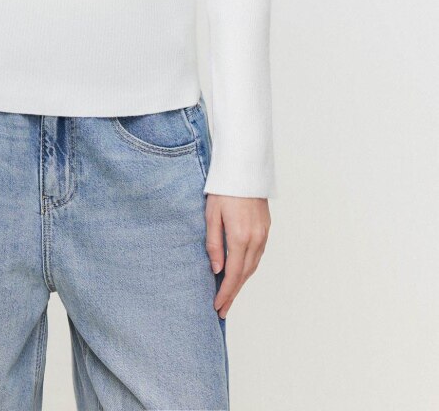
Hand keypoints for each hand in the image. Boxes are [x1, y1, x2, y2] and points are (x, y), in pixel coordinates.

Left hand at [205, 194, 270, 318]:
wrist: (244, 168)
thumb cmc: (223, 189)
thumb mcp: (211, 215)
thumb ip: (214, 244)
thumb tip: (217, 270)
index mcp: (240, 237)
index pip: (233, 274)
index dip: (226, 293)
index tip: (218, 307)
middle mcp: (255, 239)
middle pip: (245, 274)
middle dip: (234, 293)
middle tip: (223, 309)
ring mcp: (263, 234)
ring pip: (253, 266)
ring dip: (242, 282)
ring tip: (230, 295)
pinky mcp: (266, 228)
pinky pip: (258, 254)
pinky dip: (249, 268)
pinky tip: (241, 272)